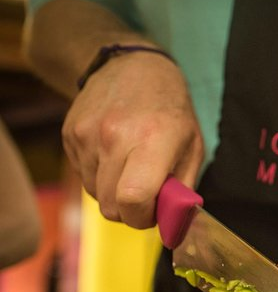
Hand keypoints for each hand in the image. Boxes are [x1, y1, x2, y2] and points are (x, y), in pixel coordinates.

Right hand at [62, 50, 203, 227]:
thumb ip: (183, 190)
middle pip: (110, 206)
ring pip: (95, 195)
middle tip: (146, 195)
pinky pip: (83, 177)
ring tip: (131, 168)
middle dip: (130, 211)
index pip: (133, 199)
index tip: (153, 213)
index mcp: (153, 140)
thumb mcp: (193, 147)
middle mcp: (115, 136)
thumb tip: (172, 225)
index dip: (143, 218)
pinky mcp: (70, 134)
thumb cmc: (170, 111)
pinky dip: (100, 176)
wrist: (131, 66)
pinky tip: (114, 155)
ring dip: (114, 193)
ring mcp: (87, 135)